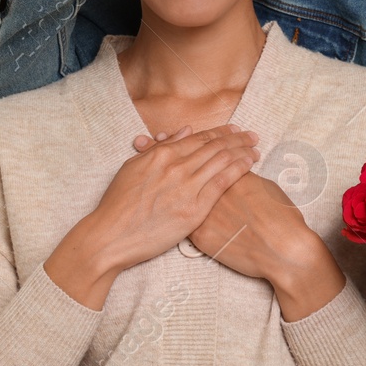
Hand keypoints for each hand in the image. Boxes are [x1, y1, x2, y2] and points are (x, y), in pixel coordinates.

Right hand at [44, 124, 260, 308]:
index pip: (198, 138)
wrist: (110, 235)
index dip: (219, 132)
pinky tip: (249, 164)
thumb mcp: (133, 167)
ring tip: (255, 147)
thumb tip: (184, 132)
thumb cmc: (118, 204)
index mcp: (161, 155)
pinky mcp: (194, 209)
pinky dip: (238, 170)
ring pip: (221, 161)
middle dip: (237, 139)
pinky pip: (221, 183)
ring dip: (242, 151)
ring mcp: (186, 187)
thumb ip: (159, 149)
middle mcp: (176, 166)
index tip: (234, 130)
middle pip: (214, 147)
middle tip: (252, 135)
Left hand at [137, 132, 343, 320]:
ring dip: (157, 168)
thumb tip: (239, 165)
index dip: (188, 141)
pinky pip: (174, 216)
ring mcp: (201, 211)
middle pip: (183, 165)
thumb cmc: (280, 218)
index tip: (176, 132)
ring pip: (174, 185)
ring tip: (143, 150)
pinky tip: (150, 190)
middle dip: (165, 148)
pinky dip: (161, 200)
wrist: (280, 249)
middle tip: (152, 137)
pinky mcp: (199, 233)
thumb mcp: (262, 187)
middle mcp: (209, 188)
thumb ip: (243, 175)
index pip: (203, 152)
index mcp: (223, 171)